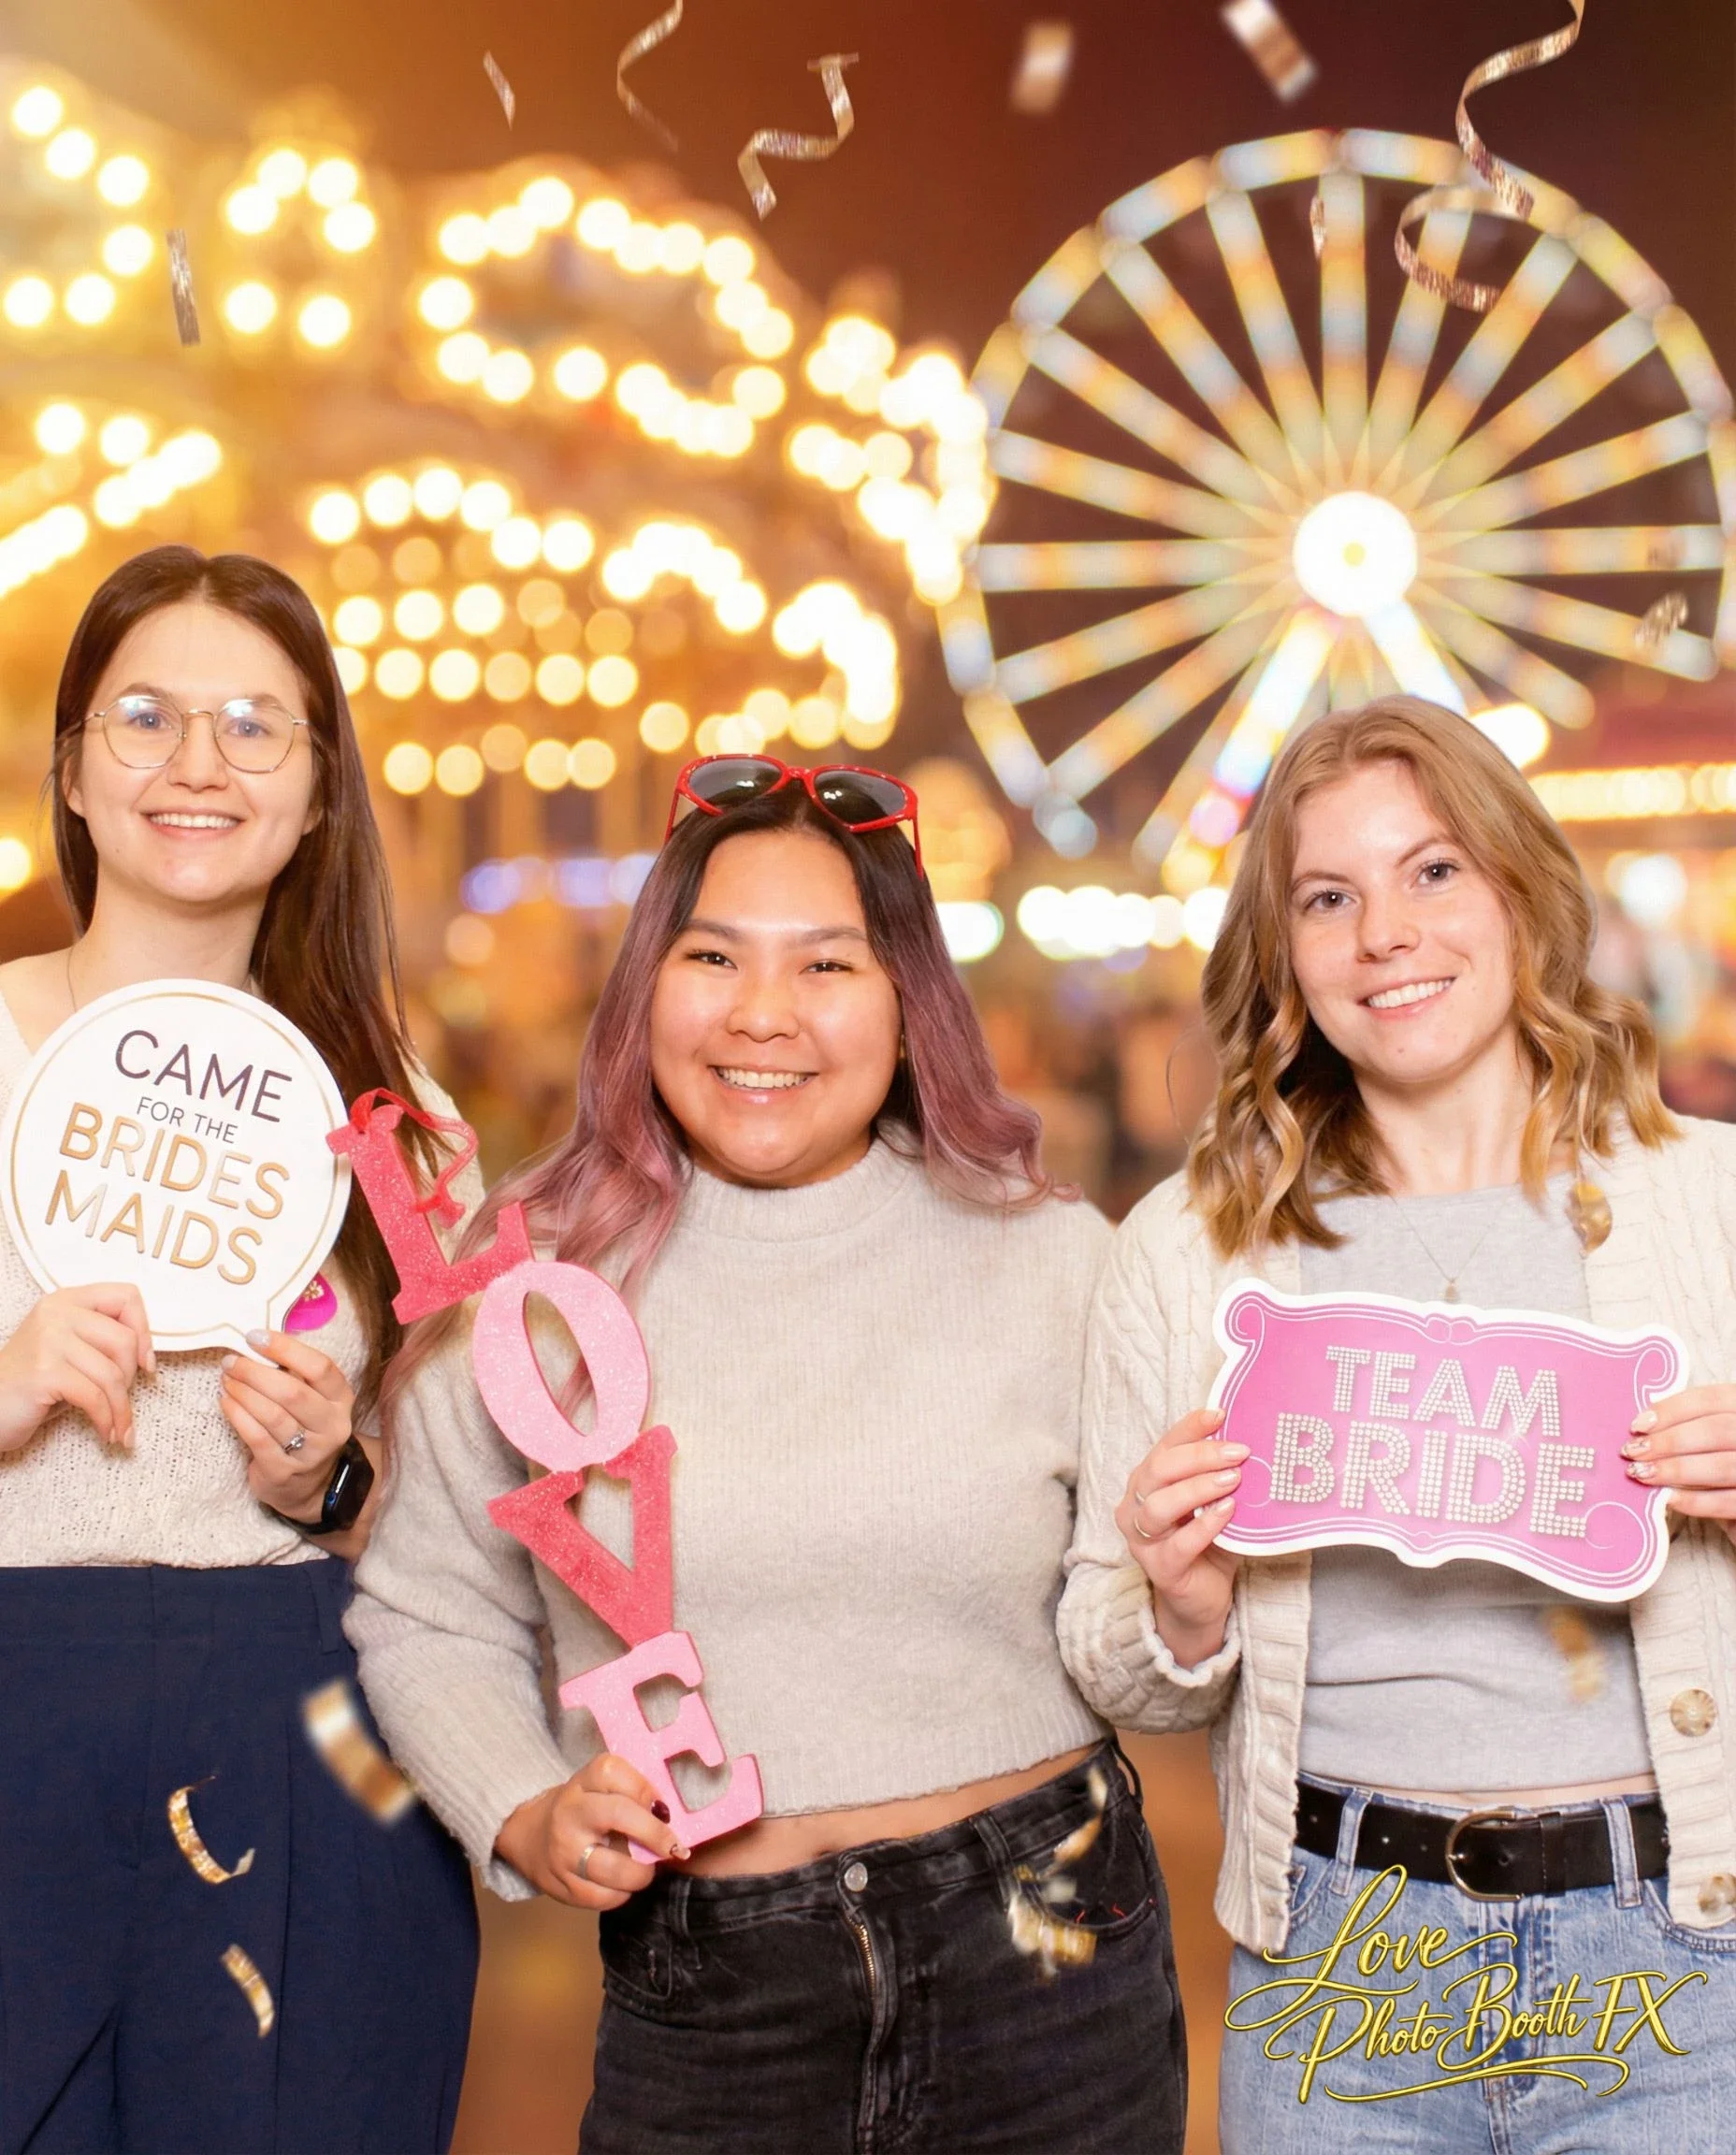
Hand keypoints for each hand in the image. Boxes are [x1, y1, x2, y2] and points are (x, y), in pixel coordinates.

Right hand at [0, 1282, 154, 1451]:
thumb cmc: (34, 1384)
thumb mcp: (71, 1351)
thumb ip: (103, 1341)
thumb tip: (148, 1357)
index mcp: (67, 1300)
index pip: (126, 1296)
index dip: (144, 1330)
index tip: (144, 1362)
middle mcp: (57, 1313)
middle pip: (125, 1339)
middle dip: (131, 1378)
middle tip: (120, 1399)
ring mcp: (48, 1340)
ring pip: (113, 1374)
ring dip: (121, 1408)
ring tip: (118, 1426)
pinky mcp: (44, 1372)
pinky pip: (95, 1397)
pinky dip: (107, 1419)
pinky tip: (105, 1432)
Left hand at [221, 1329, 354, 1522]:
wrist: (308, 1486)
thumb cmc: (304, 1430)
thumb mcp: (313, 1401)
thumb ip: (294, 1375)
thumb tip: (257, 1342)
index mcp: (341, 1399)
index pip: (320, 1368)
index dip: (286, 1349)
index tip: (255, 1336)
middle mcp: (332, 1425)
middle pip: (293, 1392)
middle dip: (255, 1372)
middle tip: (231, 1361)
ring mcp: (310, 1452)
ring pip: (272, 1415)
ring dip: (243, 1393)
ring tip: (225, 1379)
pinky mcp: (284, 1471)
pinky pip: (257, 1438)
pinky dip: (237, 1416)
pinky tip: (226, 1402)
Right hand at [494, 1754, 689, 1908]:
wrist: (528, 1838)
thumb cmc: (579, 1809)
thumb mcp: (597, 1788)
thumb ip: (631, 1792)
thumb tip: (669, 1815)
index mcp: (582, 1782)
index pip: (614, 1772)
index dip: (646, 1789)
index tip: (665, 1809)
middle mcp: (570, 1813)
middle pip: (619, 1814)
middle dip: (655, 1834)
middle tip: (675, 1847)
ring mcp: (564, 1853)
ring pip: (615, 1867)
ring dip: (643, 1873)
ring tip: (649, 1869)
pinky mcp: (562, 1888)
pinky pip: (604, 1898)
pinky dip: (623, 1894)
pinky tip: (625, 1884)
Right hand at [1116, 1405, 1245, 1666]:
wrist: (1201, 1598)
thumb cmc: (1209, 1543)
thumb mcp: (1214, 1502)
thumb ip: (1220, 1476)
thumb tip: (1254, 1441)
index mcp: (1147, 1481)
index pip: (1165, 1445)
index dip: (1190, 1427)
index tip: (1221, 1414)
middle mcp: (1135, 1505)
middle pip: (1159, 1469)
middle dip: (1200, 1456)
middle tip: (1239, 1452)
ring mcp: (1141, 1539)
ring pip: (1160, 1505)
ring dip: (1199, 1488)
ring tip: (1234, 1480)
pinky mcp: (1158, 1569)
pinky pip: (1178, 1544)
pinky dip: (1204, 1525)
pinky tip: (1228, 1513)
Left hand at [1626, 1386, 1735, 1544]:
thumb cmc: (1724, 1469)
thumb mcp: (1713, 1439)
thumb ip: (1690, 1428)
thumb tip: (1643, 1429)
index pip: (1712, 1399)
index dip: (1672, 1410)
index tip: (1637, 1425)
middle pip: (1716, 1430)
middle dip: (1668, 1441)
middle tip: (1632, 1452)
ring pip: (1722, 1465)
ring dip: (1676, 1470)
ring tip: (1642, 1474)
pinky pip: (1729, 1501)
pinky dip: (1695, 1500)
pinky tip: (1668, 1498)